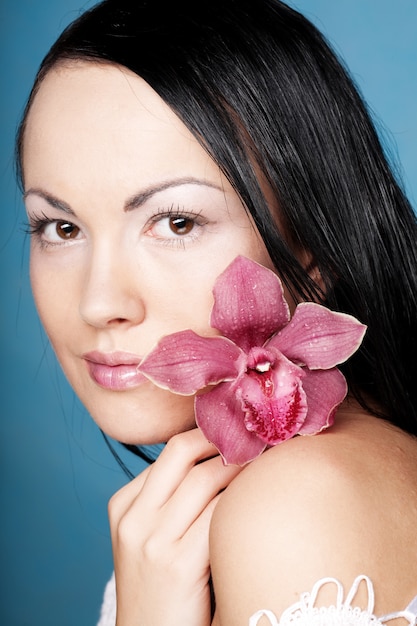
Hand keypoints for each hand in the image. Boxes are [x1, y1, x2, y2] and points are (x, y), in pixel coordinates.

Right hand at [108, 428, 242, 625]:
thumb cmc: (164, 587)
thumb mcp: (151, 537)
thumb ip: (173, 499)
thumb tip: (221, 456)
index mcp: (124, 505)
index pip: (171, 451)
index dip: (210, 435)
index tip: (239, 430)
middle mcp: (133, 517)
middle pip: (182, 450)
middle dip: (223, 438)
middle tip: (256, 436)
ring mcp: (152, 541)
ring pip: (205, 478)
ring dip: (241, 465)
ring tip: (266, 460)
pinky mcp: (177, 566)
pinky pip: (219, 514)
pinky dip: (242, 500)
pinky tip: (260, 500)